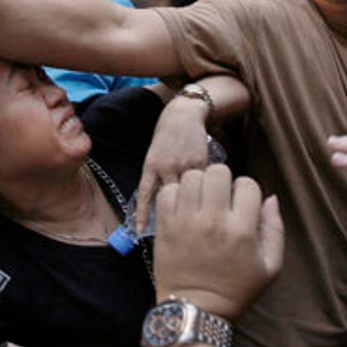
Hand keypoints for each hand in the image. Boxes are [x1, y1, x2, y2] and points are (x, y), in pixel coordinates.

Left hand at [136, 96, 210, 232]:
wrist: (183, 115)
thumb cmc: (166, 138)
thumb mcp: (155, 156)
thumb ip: (156, 176)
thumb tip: (159, 202)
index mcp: (151, 165)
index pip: (146, 194)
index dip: (142, 214)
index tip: (139, 230)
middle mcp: (166, 166)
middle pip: (170, 197)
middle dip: (174, 210)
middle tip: (178, 226)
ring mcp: (184, 164)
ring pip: (188, 191)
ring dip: (191, 201)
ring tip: (195, 212)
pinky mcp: (201, 161)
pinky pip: (201, 182)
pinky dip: (203, 189)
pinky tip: (206, 194)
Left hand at [153, 165, 283, 319]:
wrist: (196, 310)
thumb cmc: (236, 290)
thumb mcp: (270, 267)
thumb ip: (275, 230)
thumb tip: (271, 198)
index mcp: (241, 229)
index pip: (247, 184)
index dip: (246, 192)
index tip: (240, 206)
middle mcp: (213, 220)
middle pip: (218, 172)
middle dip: (222, 181)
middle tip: (219, 198)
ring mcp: (186, 221)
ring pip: (192, 176)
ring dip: (198, 184)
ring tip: (200, 201)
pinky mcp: (165, 226)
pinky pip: (168, 191)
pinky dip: (176, 193)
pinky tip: (183, 207)